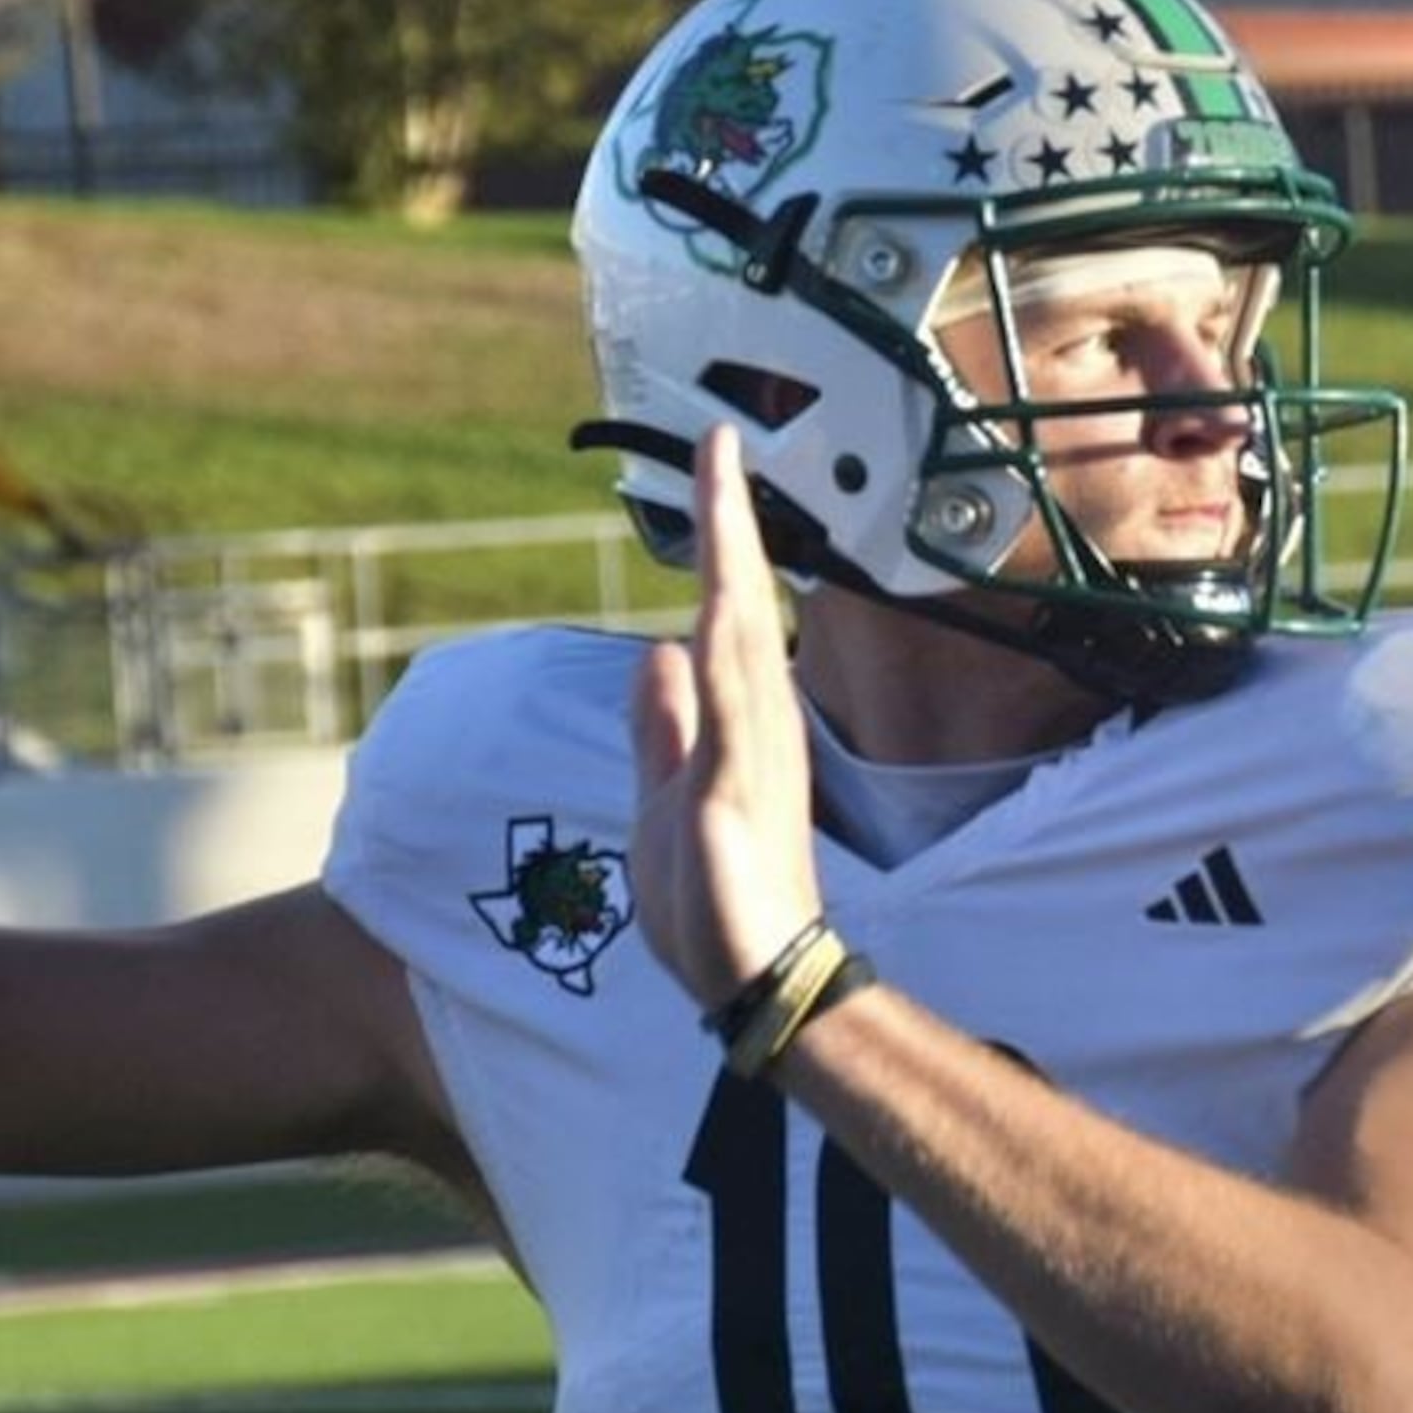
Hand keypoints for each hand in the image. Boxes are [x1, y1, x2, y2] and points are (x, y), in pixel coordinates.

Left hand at [629, 423, 824, 1007]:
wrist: (751, 978)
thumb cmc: (715, 903)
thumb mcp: (663, 798)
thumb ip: (660, 728)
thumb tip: (654, 655)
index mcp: (740, 723)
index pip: (725, 614)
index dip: (719, 542)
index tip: (711, 468)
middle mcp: (758, 718)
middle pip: (739, 598)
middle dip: (729, 516)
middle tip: (720, 434)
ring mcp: (752, 744)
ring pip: (739, 622)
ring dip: (729, 544)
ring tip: (720, 466)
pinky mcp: (737, 777)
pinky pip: (729, 685)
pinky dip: (723, 628)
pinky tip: (719, 576)